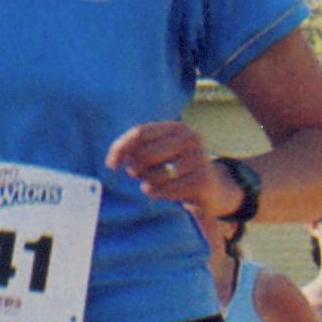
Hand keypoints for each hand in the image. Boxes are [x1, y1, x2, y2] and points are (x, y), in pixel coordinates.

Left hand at [106, 120, 231, 213]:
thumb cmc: (176, 169)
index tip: (111, 164)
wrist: (211, 188)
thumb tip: (113, 159)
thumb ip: (136, 149)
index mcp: (177, 128)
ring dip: (147, 183)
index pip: (140, 133)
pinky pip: (166, 190)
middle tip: (137, 175)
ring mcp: (198, 159)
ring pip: (154, 175)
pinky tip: (159, 192)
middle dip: (135, 169)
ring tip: (151, 183)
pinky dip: (157, 193)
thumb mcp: (159, 153)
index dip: (121, 148)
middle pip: (145, 154)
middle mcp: (190, 139)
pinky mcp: (201, 180)